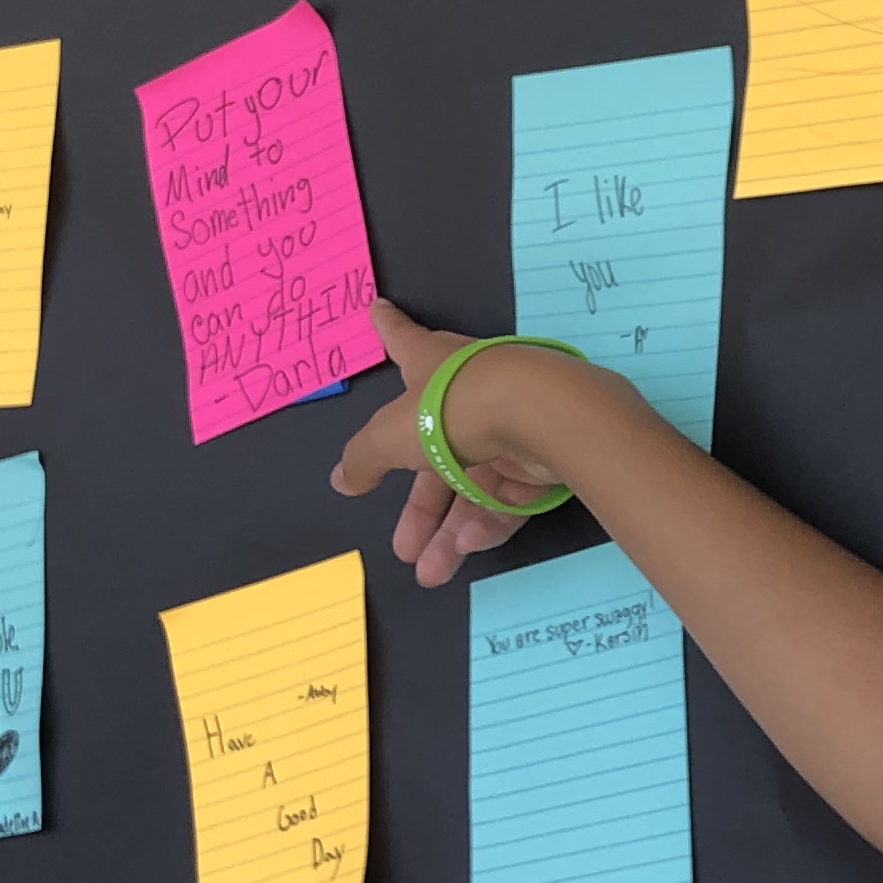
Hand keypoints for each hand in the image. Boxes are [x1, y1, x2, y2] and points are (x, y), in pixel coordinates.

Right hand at [332, 300, 570, 586]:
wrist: (540, 414)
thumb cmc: (454, 407)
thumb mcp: (391, 435)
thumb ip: (364, 458)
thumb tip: (341, 479)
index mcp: (430, 365)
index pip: (402, 342)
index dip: (388, 329)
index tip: (378, 309)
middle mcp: (468, 391)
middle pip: (435, 452)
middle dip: (419, 507)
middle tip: (401, 548)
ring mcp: (506, 423)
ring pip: (472, 485)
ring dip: (448, 531)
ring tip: (430, 573)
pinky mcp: (538, 456)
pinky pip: (505, 496)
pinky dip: (485, 522)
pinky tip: (467, 548)